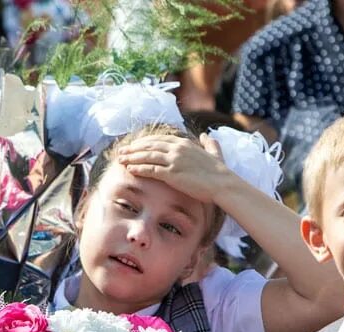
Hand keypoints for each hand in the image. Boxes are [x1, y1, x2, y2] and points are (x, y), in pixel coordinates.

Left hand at [116, 134, 243, 204]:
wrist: (223, 184)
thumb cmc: (220, 172)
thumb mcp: (215, 153)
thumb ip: (210, 144)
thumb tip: (207, 135)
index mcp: (185, 143)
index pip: (159, 139)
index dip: (145, 142)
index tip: (135, 145)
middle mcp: (177, 149)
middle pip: (149, 146)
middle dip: (134, 148)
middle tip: (122, 151)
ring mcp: (174, 161)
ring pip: (147, 156)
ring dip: (132, 157)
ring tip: (121, 160)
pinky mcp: (172, 174)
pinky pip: (151, 169)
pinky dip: (139, 168)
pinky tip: (130, 169)